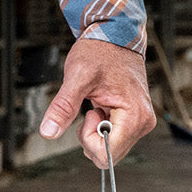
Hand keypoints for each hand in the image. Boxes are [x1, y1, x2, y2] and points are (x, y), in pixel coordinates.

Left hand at [39, 38, 155, 168]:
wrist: (113, 36)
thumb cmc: (99, 52)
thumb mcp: (77, 76)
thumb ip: (63, 106)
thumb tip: (48, 132)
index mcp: (135, 115)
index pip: (107, 153)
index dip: (89, 139)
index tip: (87, 113)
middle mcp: (143, 122)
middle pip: (110, 155)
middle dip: (92, 137)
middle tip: (90, 108)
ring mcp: (141, 122)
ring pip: (111, 149)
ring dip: (96, 132)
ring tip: (96, 104)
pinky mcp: (136, 120)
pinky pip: (114, 138)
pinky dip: (101, 127)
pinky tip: (101, 106)